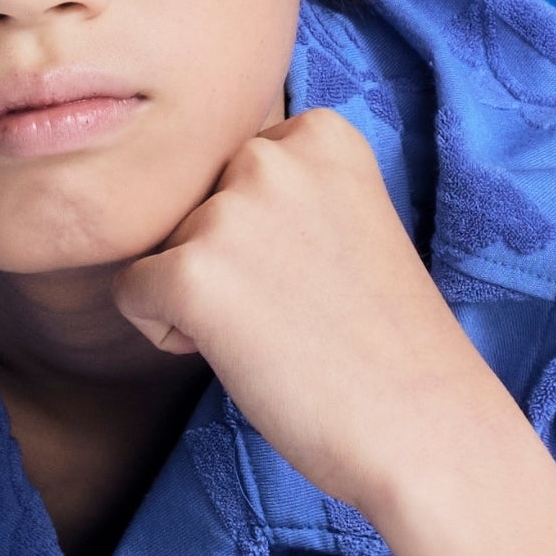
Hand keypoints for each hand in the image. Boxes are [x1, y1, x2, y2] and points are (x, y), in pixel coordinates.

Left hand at [113, 107, 493, 514]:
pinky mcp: (190, 273)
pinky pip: (132, 294)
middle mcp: (268, 154)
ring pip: (162, 248)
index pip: (232, 167)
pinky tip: (242, 353)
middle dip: (223, 258)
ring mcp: (228, 212)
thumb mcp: (348, 220)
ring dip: (201, 296)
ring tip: (279, 332)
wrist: (423, 423)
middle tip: (297, 308)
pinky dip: (167, 333)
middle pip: (191, 202)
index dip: (260, 233)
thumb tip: (201, 193)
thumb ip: (283, 191)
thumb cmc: (387, 338)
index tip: (316, 272)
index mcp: (317, 132)